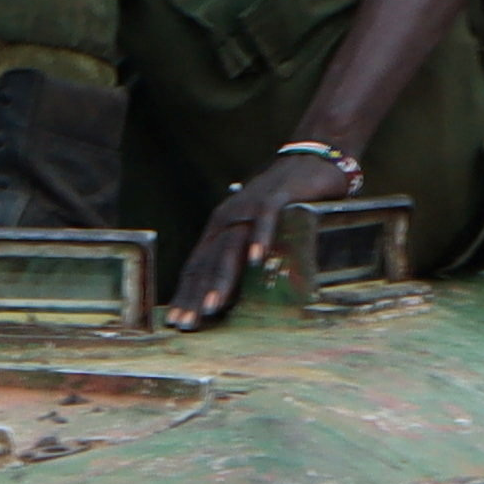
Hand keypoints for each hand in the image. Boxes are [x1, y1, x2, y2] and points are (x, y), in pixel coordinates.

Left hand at [168, 142, 350, 330]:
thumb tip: (233, 297)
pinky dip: (260, 239)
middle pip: (208, 260)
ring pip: (231, 245)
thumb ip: (243, 258)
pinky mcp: (277, 197)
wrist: (308, 160)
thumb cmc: (282, 205)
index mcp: (219, 229)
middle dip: (196, 295)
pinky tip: (256, 262)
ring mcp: (250, 207)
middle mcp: (228, 218)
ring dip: (222, 277)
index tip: (176, 322)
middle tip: (188, 324)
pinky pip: (266, 219)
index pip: (197, 266)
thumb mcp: (255, 232)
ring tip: (213, 305)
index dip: (186, 294)